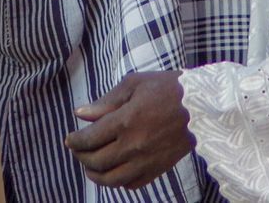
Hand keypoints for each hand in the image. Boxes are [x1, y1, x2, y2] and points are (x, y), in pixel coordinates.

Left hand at [64, 70, 194, 191]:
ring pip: (112, 179)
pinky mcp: (158, 170)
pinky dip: (118, 181)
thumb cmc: (165, 88)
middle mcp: (132, 146)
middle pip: (97, 162)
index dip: (75, 141)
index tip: (69, 139)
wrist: (200, 106)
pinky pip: (132, 184)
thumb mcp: (133, 84)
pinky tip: (114, 171)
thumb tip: (80, 113)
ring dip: (96, 175)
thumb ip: (106, 101)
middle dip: (82, 157)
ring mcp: (145, 161)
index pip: (90, 139)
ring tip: (90, 166)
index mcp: (124, 122)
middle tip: (77, 150)